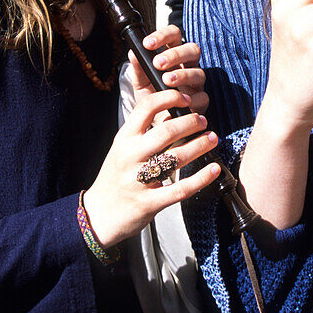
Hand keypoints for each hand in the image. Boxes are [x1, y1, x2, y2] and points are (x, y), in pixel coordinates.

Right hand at [83, 88, 220, 247]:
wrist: (99, 214)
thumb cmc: (115, 177)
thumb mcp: (121, 149)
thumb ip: (141, 132)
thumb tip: (172, 112)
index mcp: (124, 139)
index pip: (146, 107)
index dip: (169, 98)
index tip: (185, 99)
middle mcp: (130, 156)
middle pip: (166, 131)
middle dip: (191, 123)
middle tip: (204, 120)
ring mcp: (139, 180)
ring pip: (176, 157)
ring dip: (200, 145)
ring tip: (212, 138)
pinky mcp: (149, 202)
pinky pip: (181, 188)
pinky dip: (201, 178)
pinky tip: (214, 169)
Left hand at [126, 24, 207, 112]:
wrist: (156, 123)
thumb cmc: (152, 98)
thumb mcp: (141, 83)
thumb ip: (138, 68)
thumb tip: (132, 52)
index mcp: (174, 56)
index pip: (174, 36)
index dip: (163, 36)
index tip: (147, 43)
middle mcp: (188, 66)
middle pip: (192, 49)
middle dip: (175, 54)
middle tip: (158, 63)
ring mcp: (196, 83)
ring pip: (199, 72)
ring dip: (182, 74)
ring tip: (166, 80)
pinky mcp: (201, 101)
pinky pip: (202, 97)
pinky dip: (191, 99)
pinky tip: (180, 101)